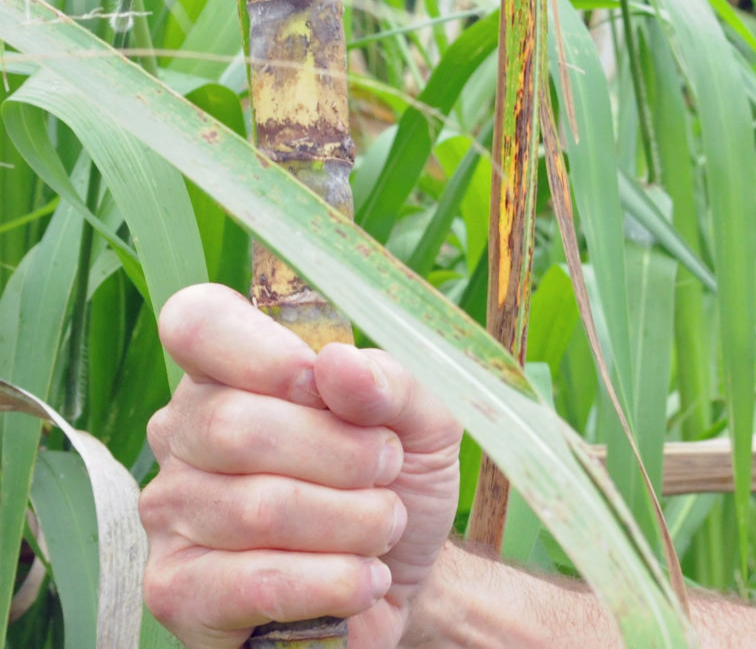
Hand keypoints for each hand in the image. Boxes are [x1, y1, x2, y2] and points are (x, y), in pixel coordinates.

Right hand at [141, 284, 462, 648]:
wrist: (409, 579)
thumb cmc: (399, 481)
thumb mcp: (424, 418)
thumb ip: (391, 381)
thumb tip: (338, 364)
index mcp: (230, 372)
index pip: (199, 324)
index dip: (263, 351)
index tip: (323, 382)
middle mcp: (183, 435)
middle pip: (236, 426)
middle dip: (345, 453)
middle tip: (387, 470)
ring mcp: (171, 514)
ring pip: (258, 508)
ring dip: (354, 521)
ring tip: (383, 526)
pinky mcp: (178, 592)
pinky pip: (255, 584)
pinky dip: (334, 581)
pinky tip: (364, 579)